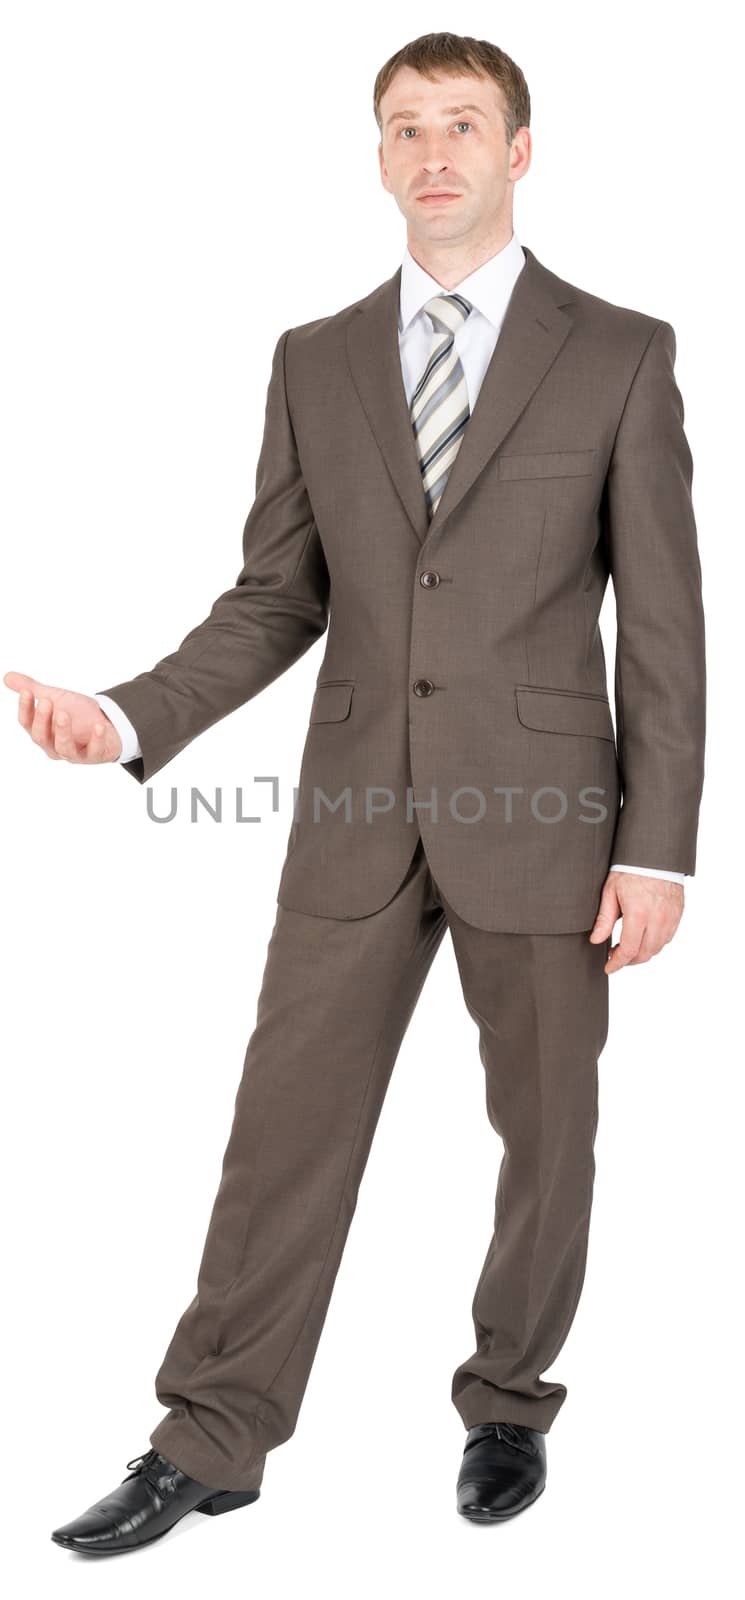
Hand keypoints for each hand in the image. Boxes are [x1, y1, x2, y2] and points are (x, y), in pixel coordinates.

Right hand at [3, 671, 122, 762]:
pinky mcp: (95, 755)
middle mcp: (53, 745)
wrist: (105, 722)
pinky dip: (97, 740)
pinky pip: (94, 751)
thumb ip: (31, 688)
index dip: (25, 708)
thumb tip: (6, 676)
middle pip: (41, 737)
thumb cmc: (75, 713)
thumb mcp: (53, 697)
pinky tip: (99, 726)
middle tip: (46, 701)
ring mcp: (74, 753)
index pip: (26, 722)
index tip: (27, 692)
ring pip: (64, 748)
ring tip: (64, 714)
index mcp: (41, 730)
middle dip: (42, 720)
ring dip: (63, 732)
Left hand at [589, 870, 683, 973]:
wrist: (654, 854)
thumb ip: (604, 919)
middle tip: (615, 957)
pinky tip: (644, 937)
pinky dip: (655, 943)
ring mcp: (670, 917)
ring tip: (628, 948)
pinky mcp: (678, 913)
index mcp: (638, 914)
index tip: (609, 968)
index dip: (617, 964)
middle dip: (628, 961)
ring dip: (642, 953)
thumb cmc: (630, 869)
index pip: (628, 951)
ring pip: (657, 948)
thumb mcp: (610, 892)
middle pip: (644, 954)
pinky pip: (668, 937)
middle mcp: (657, 919)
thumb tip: (595, 940)